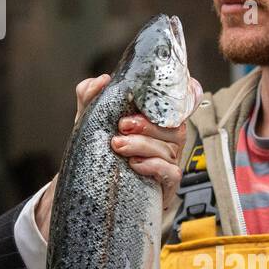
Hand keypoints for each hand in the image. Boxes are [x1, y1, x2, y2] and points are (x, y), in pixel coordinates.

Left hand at [34, 73, 201, 239]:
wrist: (93, 186)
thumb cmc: (100, 151)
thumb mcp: (91, 121)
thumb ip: (90, 96)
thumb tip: (102, 81)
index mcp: (156, 122)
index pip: (177, 107)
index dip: (177, 100)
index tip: (149, 102)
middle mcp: (167, 141)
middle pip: (173, 128)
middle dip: (146, 126)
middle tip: (121, 127)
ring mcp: (169, 163)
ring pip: (169, 149)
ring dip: (143, 145)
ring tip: (118, 146)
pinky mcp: (167, 185)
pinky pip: (171, 173)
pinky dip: (153, 166)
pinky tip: (134, 165)